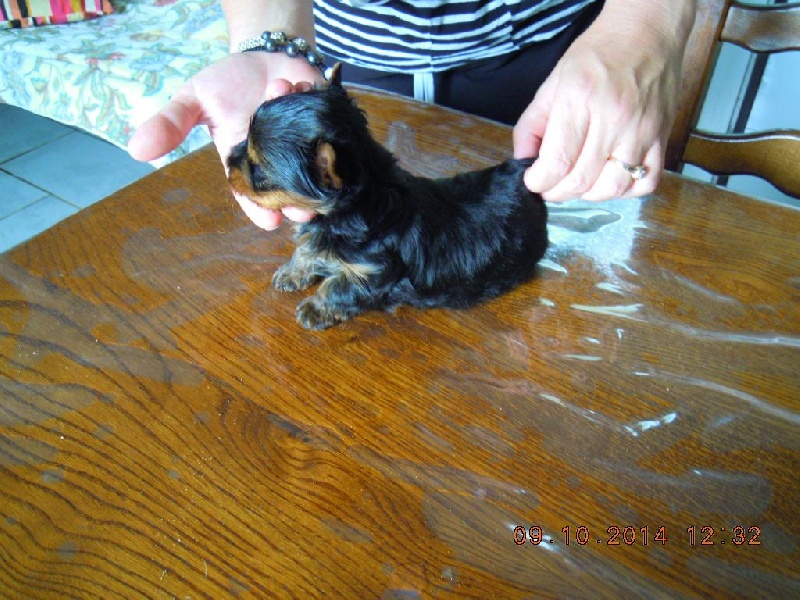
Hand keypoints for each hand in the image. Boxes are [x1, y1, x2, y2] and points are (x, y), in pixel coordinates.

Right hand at [128, 52, 319, 228]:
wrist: (265, 54)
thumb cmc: (227, 84)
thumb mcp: (193, 100)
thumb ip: (170, 124)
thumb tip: (136, 150)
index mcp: (248, 161)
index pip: (253, 193)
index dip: (259, 209)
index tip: (269, 223)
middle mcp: (280, 158)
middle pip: (291, 188)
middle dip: (298, 199)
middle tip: (303, 210)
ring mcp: (307, 143)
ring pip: (316, 162)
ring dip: (314, 161)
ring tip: (318, 169)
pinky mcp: (328, 124)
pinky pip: (331, 127)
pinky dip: (321, 115)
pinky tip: (304, 95)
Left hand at [513, 3, 689, 201]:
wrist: (646, 32)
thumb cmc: (597, 54)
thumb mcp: (552, 83)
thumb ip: (532, 125)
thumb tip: (522, 160)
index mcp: (579, 100)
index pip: (556, 162)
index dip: (539, 182)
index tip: (534, 181)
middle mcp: (613, 118)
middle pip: (582, 181)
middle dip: (558, 192)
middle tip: (550, 185)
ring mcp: (641, 130)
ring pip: (613, 188)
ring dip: (589, 194)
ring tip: (579, 181)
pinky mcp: (662, 137)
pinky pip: (646, 182)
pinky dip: (626, 191)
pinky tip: (611, 178)